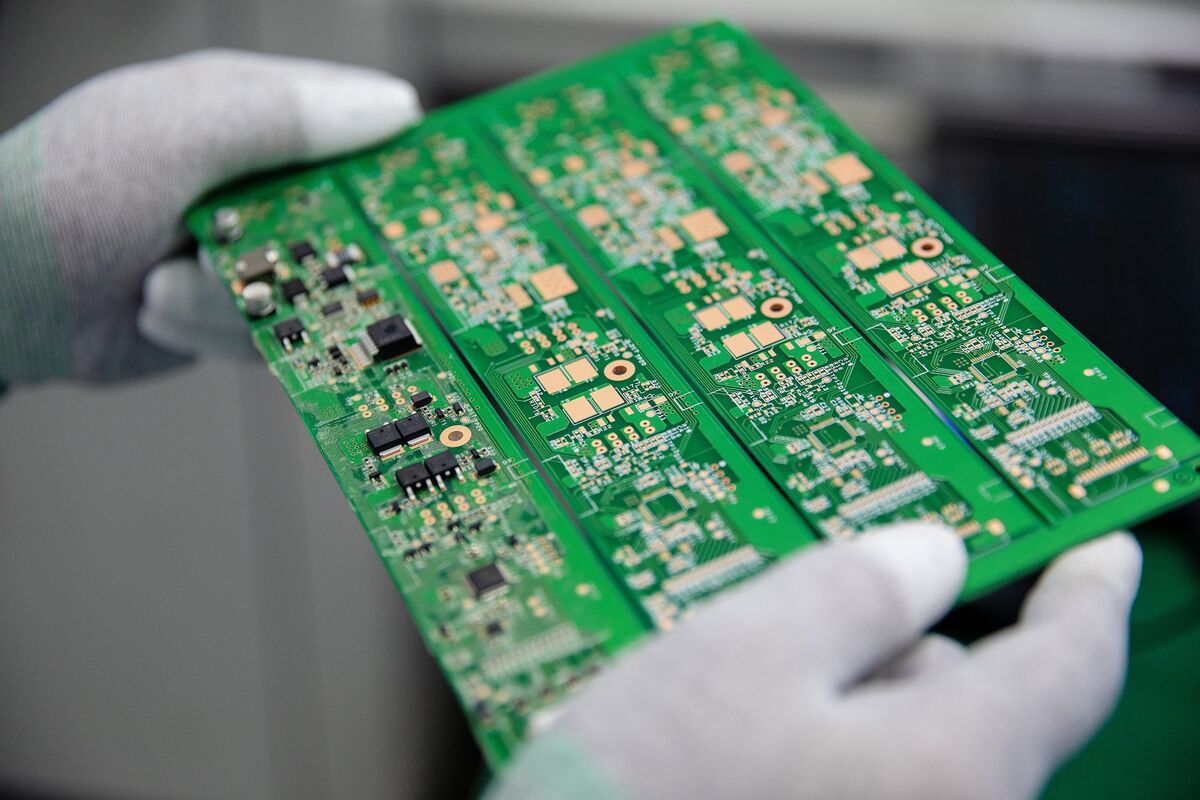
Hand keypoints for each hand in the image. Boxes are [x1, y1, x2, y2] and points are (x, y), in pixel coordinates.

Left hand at [0, 50, 420, 383]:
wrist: (4, 299)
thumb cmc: (70, 193)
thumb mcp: (180, 135)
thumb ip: (283, 119)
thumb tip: (391, 110)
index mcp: (244, 113)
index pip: (350, 118)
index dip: (394, 150)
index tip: (435, 187)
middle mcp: (253, 178)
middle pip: (346, 213)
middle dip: (310, 247)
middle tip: (283, 257)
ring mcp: (246, 245)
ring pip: (313, 285)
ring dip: (234, 298)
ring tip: (164, 282)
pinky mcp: (234, 307)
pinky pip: (274, 329)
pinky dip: (214, 328)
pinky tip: (160, 309)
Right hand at [494, 525, 1141, 799]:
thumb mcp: (735, 656)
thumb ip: (851, 591)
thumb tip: (930, 557)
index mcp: (949, 771)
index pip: (1069, 665)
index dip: (1089, 591)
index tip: (1104, 549)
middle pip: (964, 709)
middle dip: (894, 653)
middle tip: (788, 629)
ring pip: (902, 757)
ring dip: (836, 713)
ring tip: (719, 713)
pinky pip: (860, 799)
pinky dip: (815, 765)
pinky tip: (723, 760)